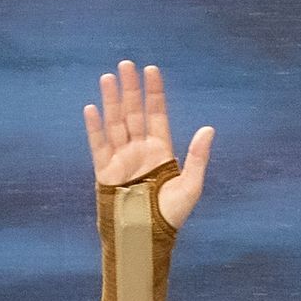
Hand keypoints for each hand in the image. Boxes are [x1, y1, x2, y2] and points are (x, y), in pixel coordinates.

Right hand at [84, 62, 212, 230]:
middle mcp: (139, 150)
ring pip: (115, 122)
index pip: (157, 114)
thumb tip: (209, 129)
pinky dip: (94, 127)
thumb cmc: (171, 215)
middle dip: (130, 89)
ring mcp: (121, 158)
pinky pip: (98, 144)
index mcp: (161, 151)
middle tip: (126, 64)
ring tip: (108, 77)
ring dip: (111, 100)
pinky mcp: (105, 170)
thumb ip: (197, 157)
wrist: (146, 236)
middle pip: (133, 112)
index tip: (151, 70)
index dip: (154, 93)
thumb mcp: (191, 186)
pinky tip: (92, 108)